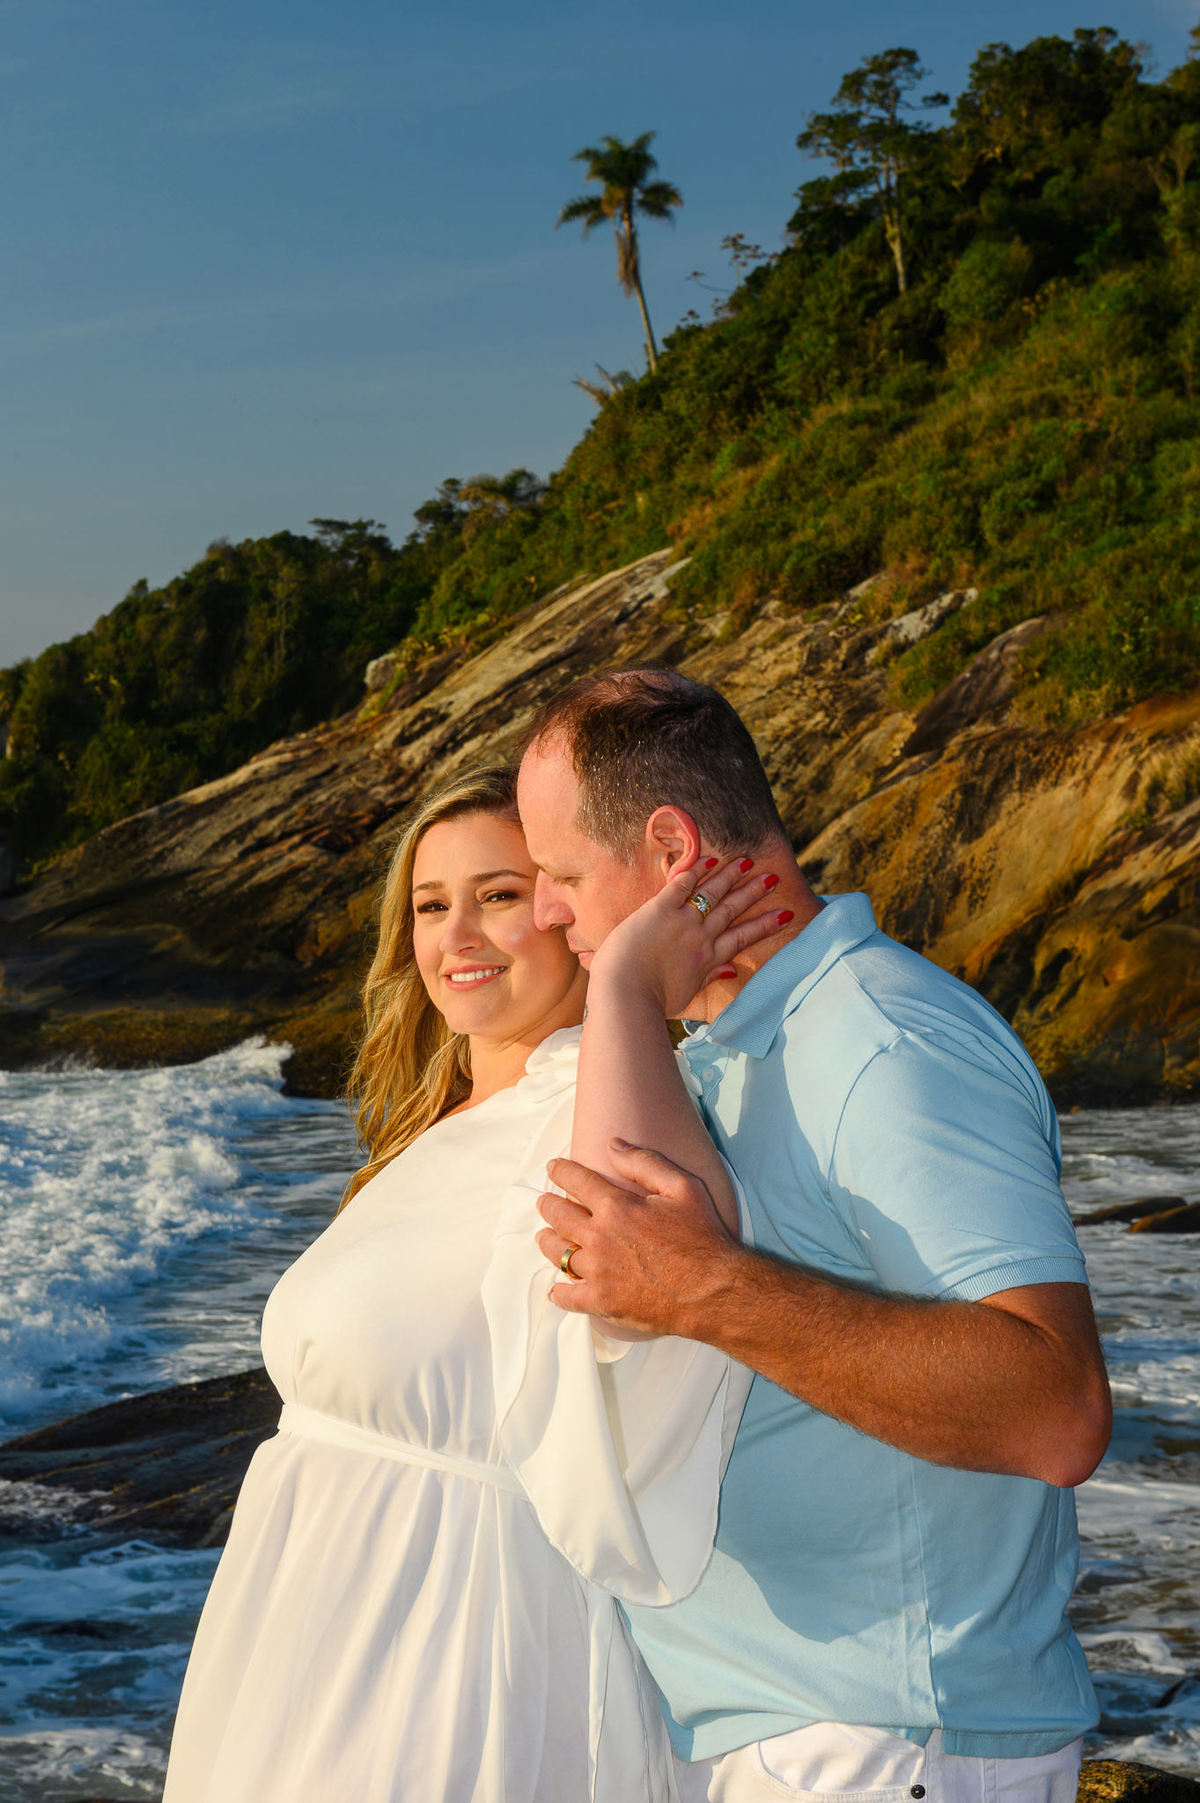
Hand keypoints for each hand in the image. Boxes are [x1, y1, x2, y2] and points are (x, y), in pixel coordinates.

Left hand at [535, 1142, 741, 1336]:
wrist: (713, 1290)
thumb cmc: (702, 1237)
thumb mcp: (683, 1187)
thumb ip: (645, 1162)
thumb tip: (612, 1145)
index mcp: (617, 1207)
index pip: (577, 1181)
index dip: (561, 1171)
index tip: (553, 1167)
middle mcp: (600, 1237)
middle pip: (559, 1216)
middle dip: (548, 1205)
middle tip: (544, 1202)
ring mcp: (598, 1272)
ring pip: (558, 1253)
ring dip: (547, 1242)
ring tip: (544, 1236)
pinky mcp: (602, 1302)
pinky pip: (568, 1297)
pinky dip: (559, 1292)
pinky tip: (557, 1288)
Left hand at [587, 854, 790, 1018]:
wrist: (626, 995)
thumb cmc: (650, 1002)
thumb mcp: (685, 995)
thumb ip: (708, 979)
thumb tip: (731, 971)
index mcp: (706, 960)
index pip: (741, 938)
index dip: (764, 925)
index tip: (784, 914)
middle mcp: (700, 938)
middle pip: (731, 910)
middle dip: (753, 893)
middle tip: (772, 878)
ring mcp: (682, 921)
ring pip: (712, 893)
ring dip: (731, 876)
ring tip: (748, 862)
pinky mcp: (660, 909)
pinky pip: (682, 884)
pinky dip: (696, 870)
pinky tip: (710, 860)